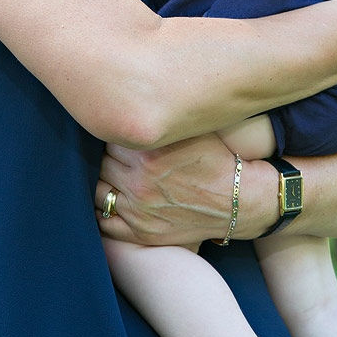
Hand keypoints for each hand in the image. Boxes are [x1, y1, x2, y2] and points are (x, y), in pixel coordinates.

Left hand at [96, 134, 241, 245]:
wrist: (238, 200)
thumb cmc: (214, 160)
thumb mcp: (190, 130)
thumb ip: (159, 121)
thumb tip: (130, 104)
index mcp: (150, 153)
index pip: (111, 137)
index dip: (119, 134)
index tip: (127, 135)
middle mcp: (141, 182)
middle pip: (103, 163)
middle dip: (111, 157)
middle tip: (123, 155)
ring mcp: (139, 210)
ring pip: (98, 190)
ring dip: (105, 180)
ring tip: (117, 175)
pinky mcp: (141, 232)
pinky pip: (105, 221)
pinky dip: (104, 210)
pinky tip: (112, 199)